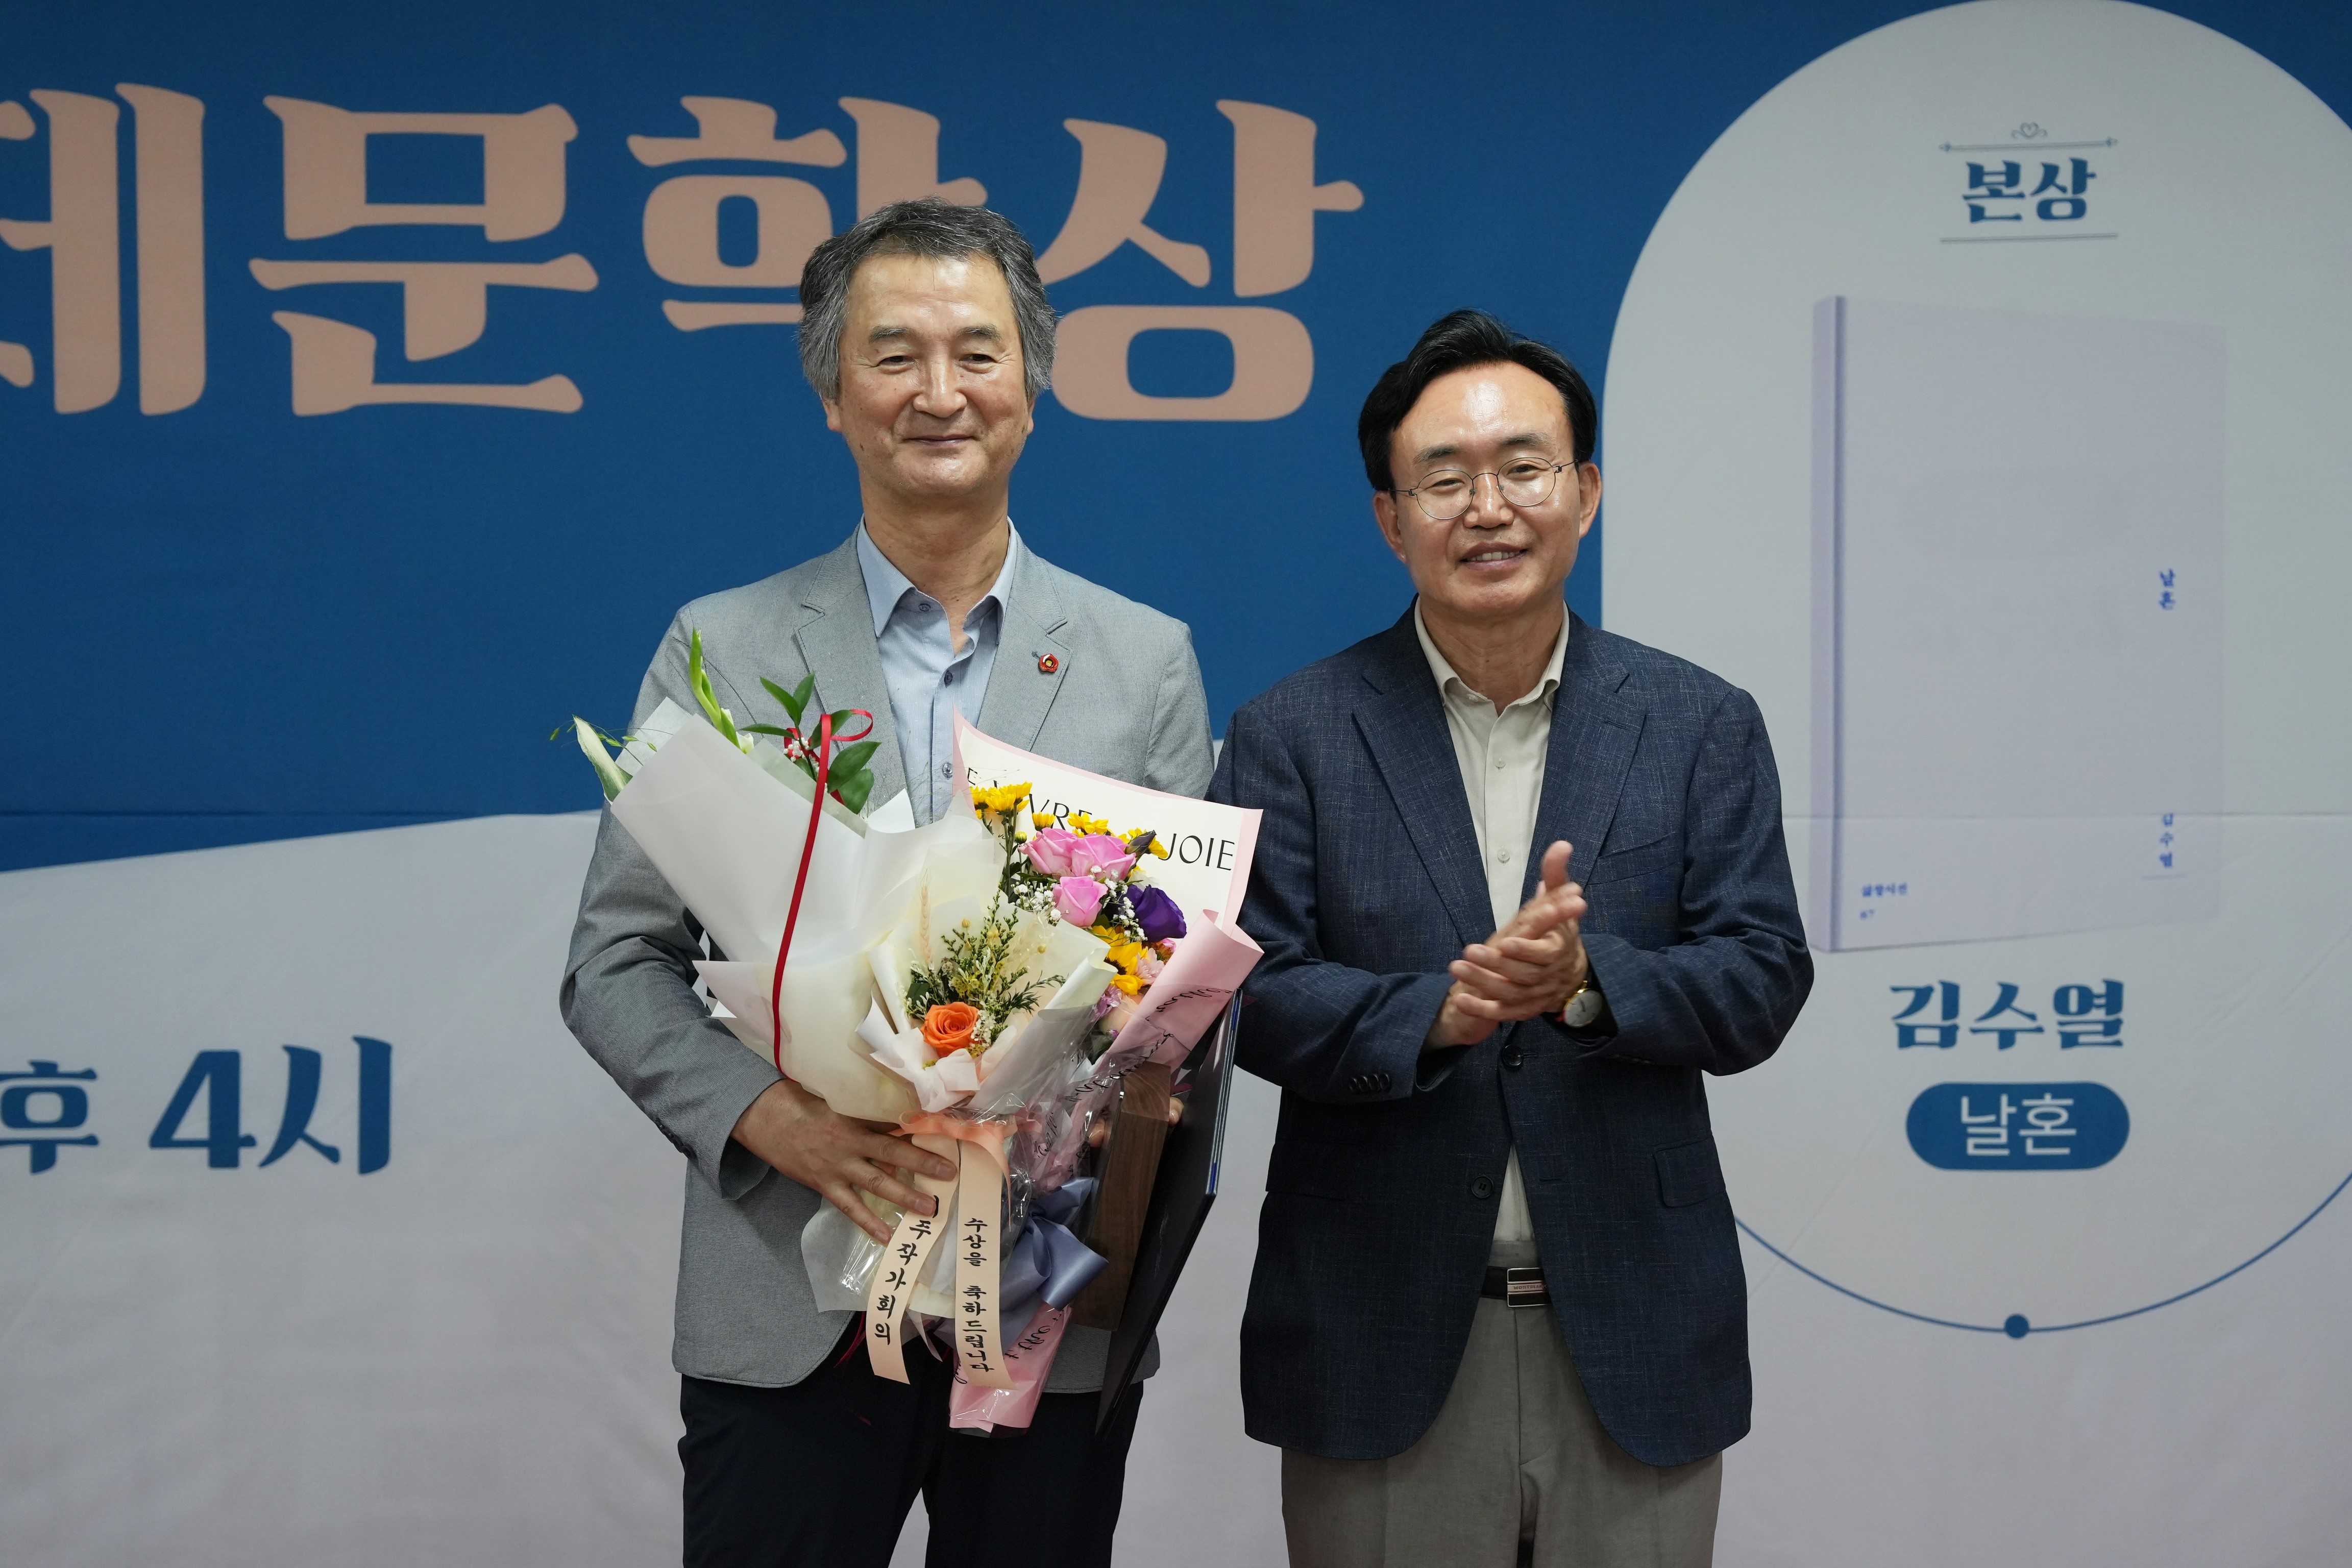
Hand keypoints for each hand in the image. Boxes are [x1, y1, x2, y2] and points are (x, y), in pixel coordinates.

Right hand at [728, 1078, 956, 1242]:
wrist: (765, 1119)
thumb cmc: (801, 1104)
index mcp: (854, 1118)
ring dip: (903, 1196)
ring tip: (928, 1208)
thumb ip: (864, 1111)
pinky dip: (867, 1222)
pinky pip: (849, 1206)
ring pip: (876, 1183)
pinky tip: (886, 1235)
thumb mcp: (835, 1100)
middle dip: (922, 1163)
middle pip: (892, 1154)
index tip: (945, 1133)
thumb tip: (897, 1115)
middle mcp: (849, 1143)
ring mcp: (837, 1166)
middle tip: (949, 1174)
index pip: (892, 1125)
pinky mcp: (824, 1184)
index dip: (919, 1130)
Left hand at [1426, 841, 1588, 1047]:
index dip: (1526, 949)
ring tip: (1456, 968)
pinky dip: (1483, 1010)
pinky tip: (1461, 1000)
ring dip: (1483, 984)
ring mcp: (1537, 995)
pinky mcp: (1524, 1008)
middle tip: (1468, 951)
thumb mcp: (1557, 899)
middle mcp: (1551, 975)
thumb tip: (1561, 845)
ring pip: (1510, 994)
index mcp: (1560, 949)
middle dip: (1495, 964)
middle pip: (1523, 975)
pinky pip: (1504, 1013)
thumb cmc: (1557, 928)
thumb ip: (1555, 874)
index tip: (1505, 942)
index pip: (1546, 954)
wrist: (1566, 968)